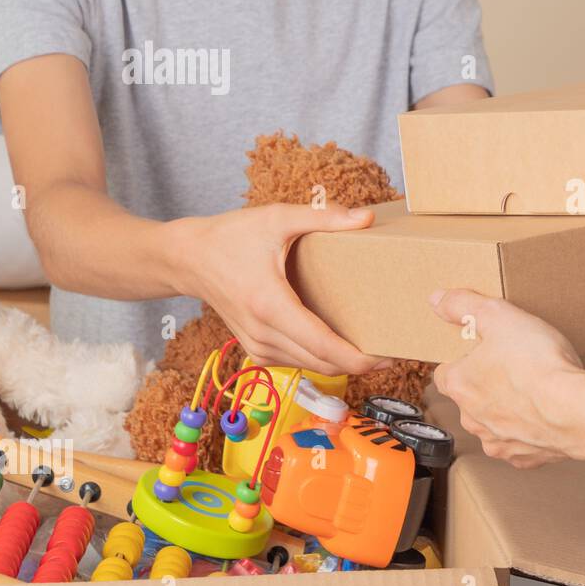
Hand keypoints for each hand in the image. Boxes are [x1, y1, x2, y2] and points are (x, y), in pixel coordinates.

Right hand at [171, 203, 389, 374]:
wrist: (187, 259)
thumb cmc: (230, 236)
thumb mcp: (276, 218)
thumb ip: (323, 217)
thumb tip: (366, 218)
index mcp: (271, 305)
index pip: (325, 347)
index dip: (362, 358)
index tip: (391, 355)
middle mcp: (264, 334)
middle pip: (325, 364)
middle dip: (364, 363)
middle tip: (398, 348)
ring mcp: (258, 346)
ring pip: (313, 368)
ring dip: (345, 364)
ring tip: (379, 346)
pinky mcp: (257, 350)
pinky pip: (298, 362)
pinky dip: (324, 359)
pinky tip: (346, 344)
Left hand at [429, 289, 584, 467]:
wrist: (577, 412)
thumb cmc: (539, 365)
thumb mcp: (499, 316)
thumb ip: (464, 306)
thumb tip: (437, 299)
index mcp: (461, 385)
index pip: (445, 373)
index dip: (463, 359)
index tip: (483, 351)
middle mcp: (472, 419)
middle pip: (471, 398)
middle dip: (487, 384)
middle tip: (515, 365)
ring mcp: (498, 441)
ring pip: (494, 423)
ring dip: (507, 409)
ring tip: (535, 389)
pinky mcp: (524, 458)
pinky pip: (521, 442)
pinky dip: (531, 430)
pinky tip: (548, 413)